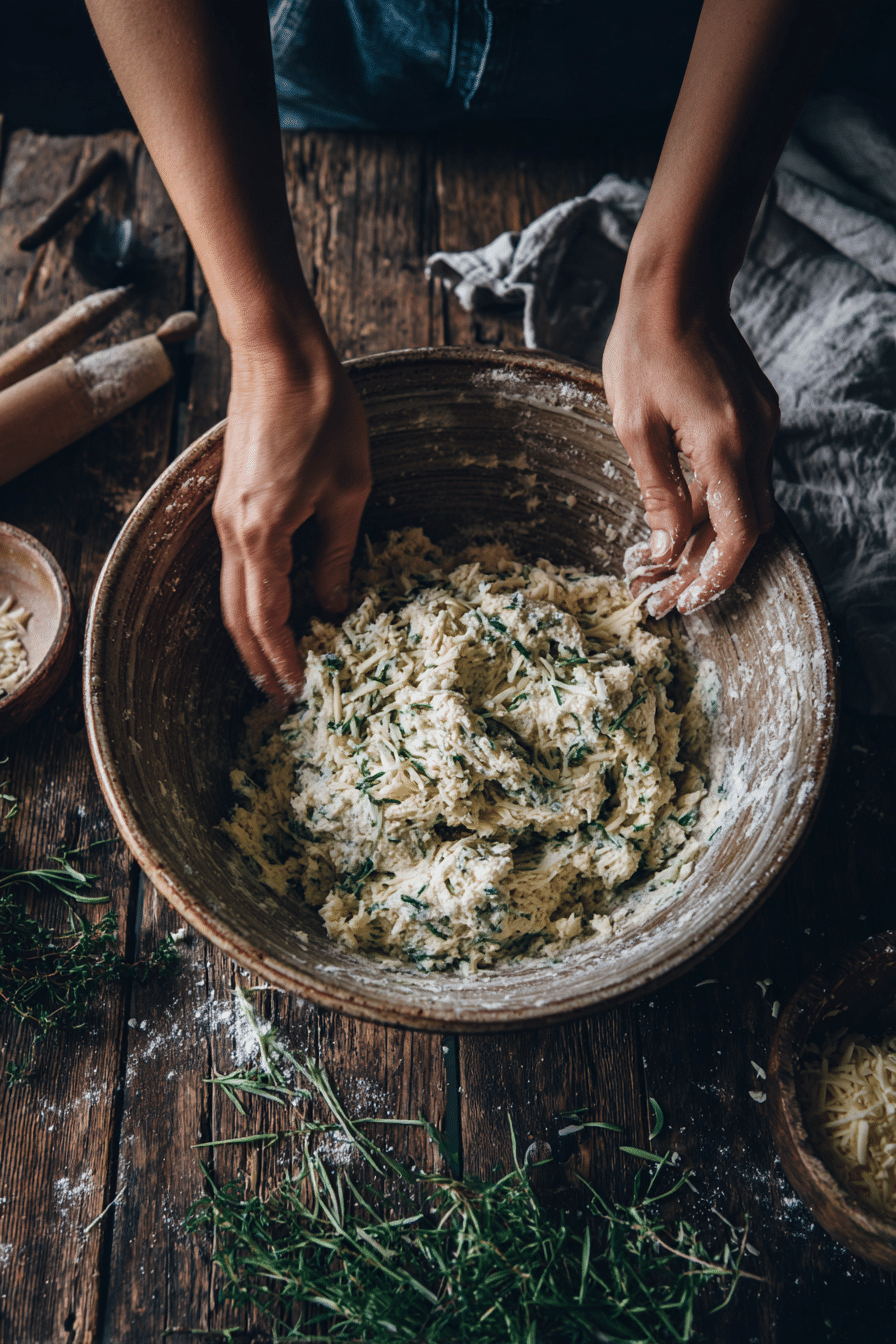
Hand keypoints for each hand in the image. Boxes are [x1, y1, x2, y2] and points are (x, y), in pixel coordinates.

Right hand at [212, 337, 370, 705]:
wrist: (279, 354)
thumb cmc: (323, 412)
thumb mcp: (350, 489)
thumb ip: (337, 553)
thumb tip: (335, 604)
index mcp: (263, 533)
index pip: (266, 619)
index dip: (282, 660)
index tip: (299, 691)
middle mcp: (233, 532)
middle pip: (237, 616)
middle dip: (258, 661)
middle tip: (281, 697)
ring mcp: (225, 516)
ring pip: (232, 594)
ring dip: (253, 634)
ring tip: (277, 664)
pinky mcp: (230, 501)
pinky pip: (237, 566)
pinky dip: (253, 599)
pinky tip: (275, 610)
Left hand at [602, 290, 778, 615]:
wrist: (676, 285)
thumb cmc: (644, 349)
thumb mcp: (635, 428)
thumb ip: (657, 493)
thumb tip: (664, 551)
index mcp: (727, 443)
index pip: (740, 532)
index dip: (718, 575)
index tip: (688, 599)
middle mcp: (757, 437)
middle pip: (750, 524)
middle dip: (713, 564)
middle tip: (670, 592)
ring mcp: (762, 424)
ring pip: (747, 500)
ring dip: (713, 535)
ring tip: (667, 564)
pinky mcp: (756, 414)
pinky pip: (743, 473)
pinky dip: (717, 503)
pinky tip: (682, 518)